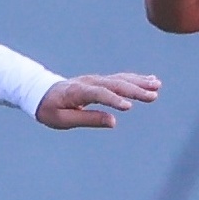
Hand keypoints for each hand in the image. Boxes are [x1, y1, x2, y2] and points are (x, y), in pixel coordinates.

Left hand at [35, 72, 160, 129]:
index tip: (128, 107)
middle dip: (134, 90)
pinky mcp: (100, 81)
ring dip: (139, 82)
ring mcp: (95, 79)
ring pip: (120, 79)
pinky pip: (120, 78)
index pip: (98, 94)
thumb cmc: (50, 109)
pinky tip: (151, 80)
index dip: (113, 100)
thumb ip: (88, 119)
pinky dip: (136, 79)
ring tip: (157, 86)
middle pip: (114, 84)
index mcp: (77, 91)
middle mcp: (89, 82)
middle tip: (153, 96)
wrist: (41, 93)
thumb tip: (113, 121)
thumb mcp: (63, 119)